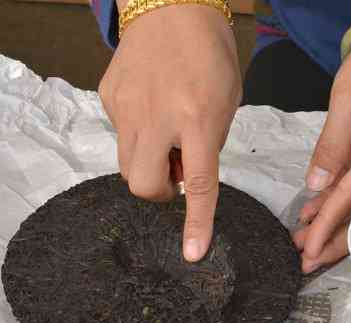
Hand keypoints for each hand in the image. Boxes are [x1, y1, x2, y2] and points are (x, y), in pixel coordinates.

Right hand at [99, 4, 241, 261]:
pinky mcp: (108, 98)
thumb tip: (182, 174)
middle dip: (159, 191)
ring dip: (148, 163)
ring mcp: (127, 108)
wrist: (173, 8)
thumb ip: (206, 144)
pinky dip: (138, 136)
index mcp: (198, 119)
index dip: (197, 223)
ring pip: (126, 163)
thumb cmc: (212, 57)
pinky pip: (120, 134)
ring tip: (165, 136)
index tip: (193, 253)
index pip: (199, 184)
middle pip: (142, 185)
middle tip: (176, 171)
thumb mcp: (226, 103)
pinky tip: (151, 109)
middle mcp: (158, 118)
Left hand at [293, 14, 350, 273]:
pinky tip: (316, 213)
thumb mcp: (346, 106)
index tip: (306, 249)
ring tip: (306, 245)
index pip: (350, 200)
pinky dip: (337, 203)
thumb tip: (315, 187)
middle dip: (334, 241)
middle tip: (306, 263)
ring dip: (334, 226)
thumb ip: (331, 149)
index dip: (326, 227)